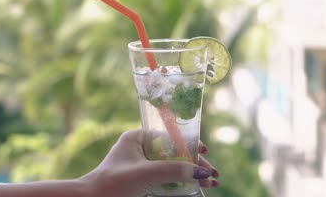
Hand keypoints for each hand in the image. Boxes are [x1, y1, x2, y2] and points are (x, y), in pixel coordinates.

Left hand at [81, 129, 219, 196]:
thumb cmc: (113, 183)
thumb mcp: (146, 174)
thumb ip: (174, 171)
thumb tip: (202, 171)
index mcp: (137, 138)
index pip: (169, 135)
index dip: (189, 143)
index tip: (204, 152)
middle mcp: (139, 149)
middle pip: (174, 153)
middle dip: (194, 164)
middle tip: (212, 175)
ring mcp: (140, 166)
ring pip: (171, 167)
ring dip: (190, 175)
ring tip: (209, 184)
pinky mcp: (141, 181)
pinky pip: (165, 179)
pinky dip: (180, 184)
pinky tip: (196, 189)